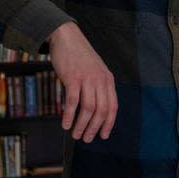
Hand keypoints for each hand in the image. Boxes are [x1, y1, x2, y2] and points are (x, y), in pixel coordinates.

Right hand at [48, 22, 117, 141]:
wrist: (67, 38)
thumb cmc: (79, 57)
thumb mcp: (95, 71)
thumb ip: (97, 87)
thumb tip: (93, 110)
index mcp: (108, 80)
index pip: (113, 106)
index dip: (109, 123)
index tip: (103, 135)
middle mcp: (101, 80)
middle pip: (101, 110)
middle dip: (95, 128)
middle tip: (87, 139)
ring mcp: (87, 79)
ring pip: (88, 108)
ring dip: (82, 125)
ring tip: (76, 135)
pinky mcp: (73, 78)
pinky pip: (73, 101)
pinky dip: (69, 115)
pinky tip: (65, 124)